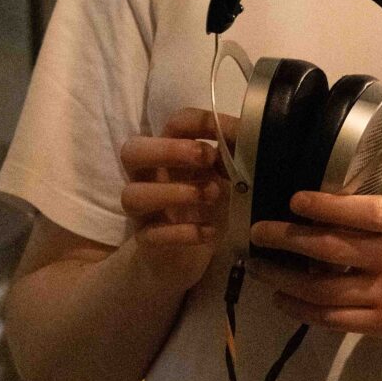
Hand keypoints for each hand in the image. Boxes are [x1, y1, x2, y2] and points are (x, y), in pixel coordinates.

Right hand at [119, 107, 235, 289]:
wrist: (191, 256)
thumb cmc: (208, 208)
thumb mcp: (226, 179)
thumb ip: (234, 156)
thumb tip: (250, 133)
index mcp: (169, 155)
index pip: (171, 126)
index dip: (196, 123)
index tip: (223, 133)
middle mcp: (148, 178)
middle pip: (132, 152)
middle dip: (167, 150)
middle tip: (205, 158)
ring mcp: (143, 210)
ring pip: (133, 195)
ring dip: (173, 192)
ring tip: (210, 196)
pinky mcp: (147, 240)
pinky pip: (153, 234)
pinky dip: (183, 232)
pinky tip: (209, 231)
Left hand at [247, 191, 381, 345]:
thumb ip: (378, 206)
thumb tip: (328, 199)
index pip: (360, 212)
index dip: (324, 206)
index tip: (294, 200)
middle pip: (330, 249)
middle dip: (286, 240)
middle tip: (258, 232)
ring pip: (322, 289)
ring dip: (282, 278)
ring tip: (258, 267)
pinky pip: (333, 319)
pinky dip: (302, 310)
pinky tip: (282, 299)